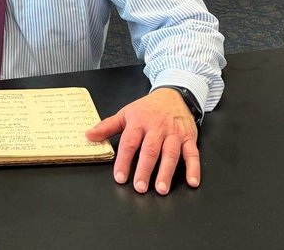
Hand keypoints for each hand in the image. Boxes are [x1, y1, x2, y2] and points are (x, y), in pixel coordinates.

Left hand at [85, 88, 199, 194]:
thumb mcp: (126, 114)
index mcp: (139, 122)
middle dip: (145, 170)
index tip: (120, 177)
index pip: (130, 143)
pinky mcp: (189, 138)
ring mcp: (174, 134)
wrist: (172, 94)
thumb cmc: (147, 108)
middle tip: (140, 187)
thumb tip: (89, 135)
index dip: (124, 161)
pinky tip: (192, 182)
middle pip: (150, 150)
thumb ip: (107, 126)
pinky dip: (194, 168)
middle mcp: (157, 128)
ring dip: (166, 172)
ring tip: (161, 189)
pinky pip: (192, 154)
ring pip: (171, 153)